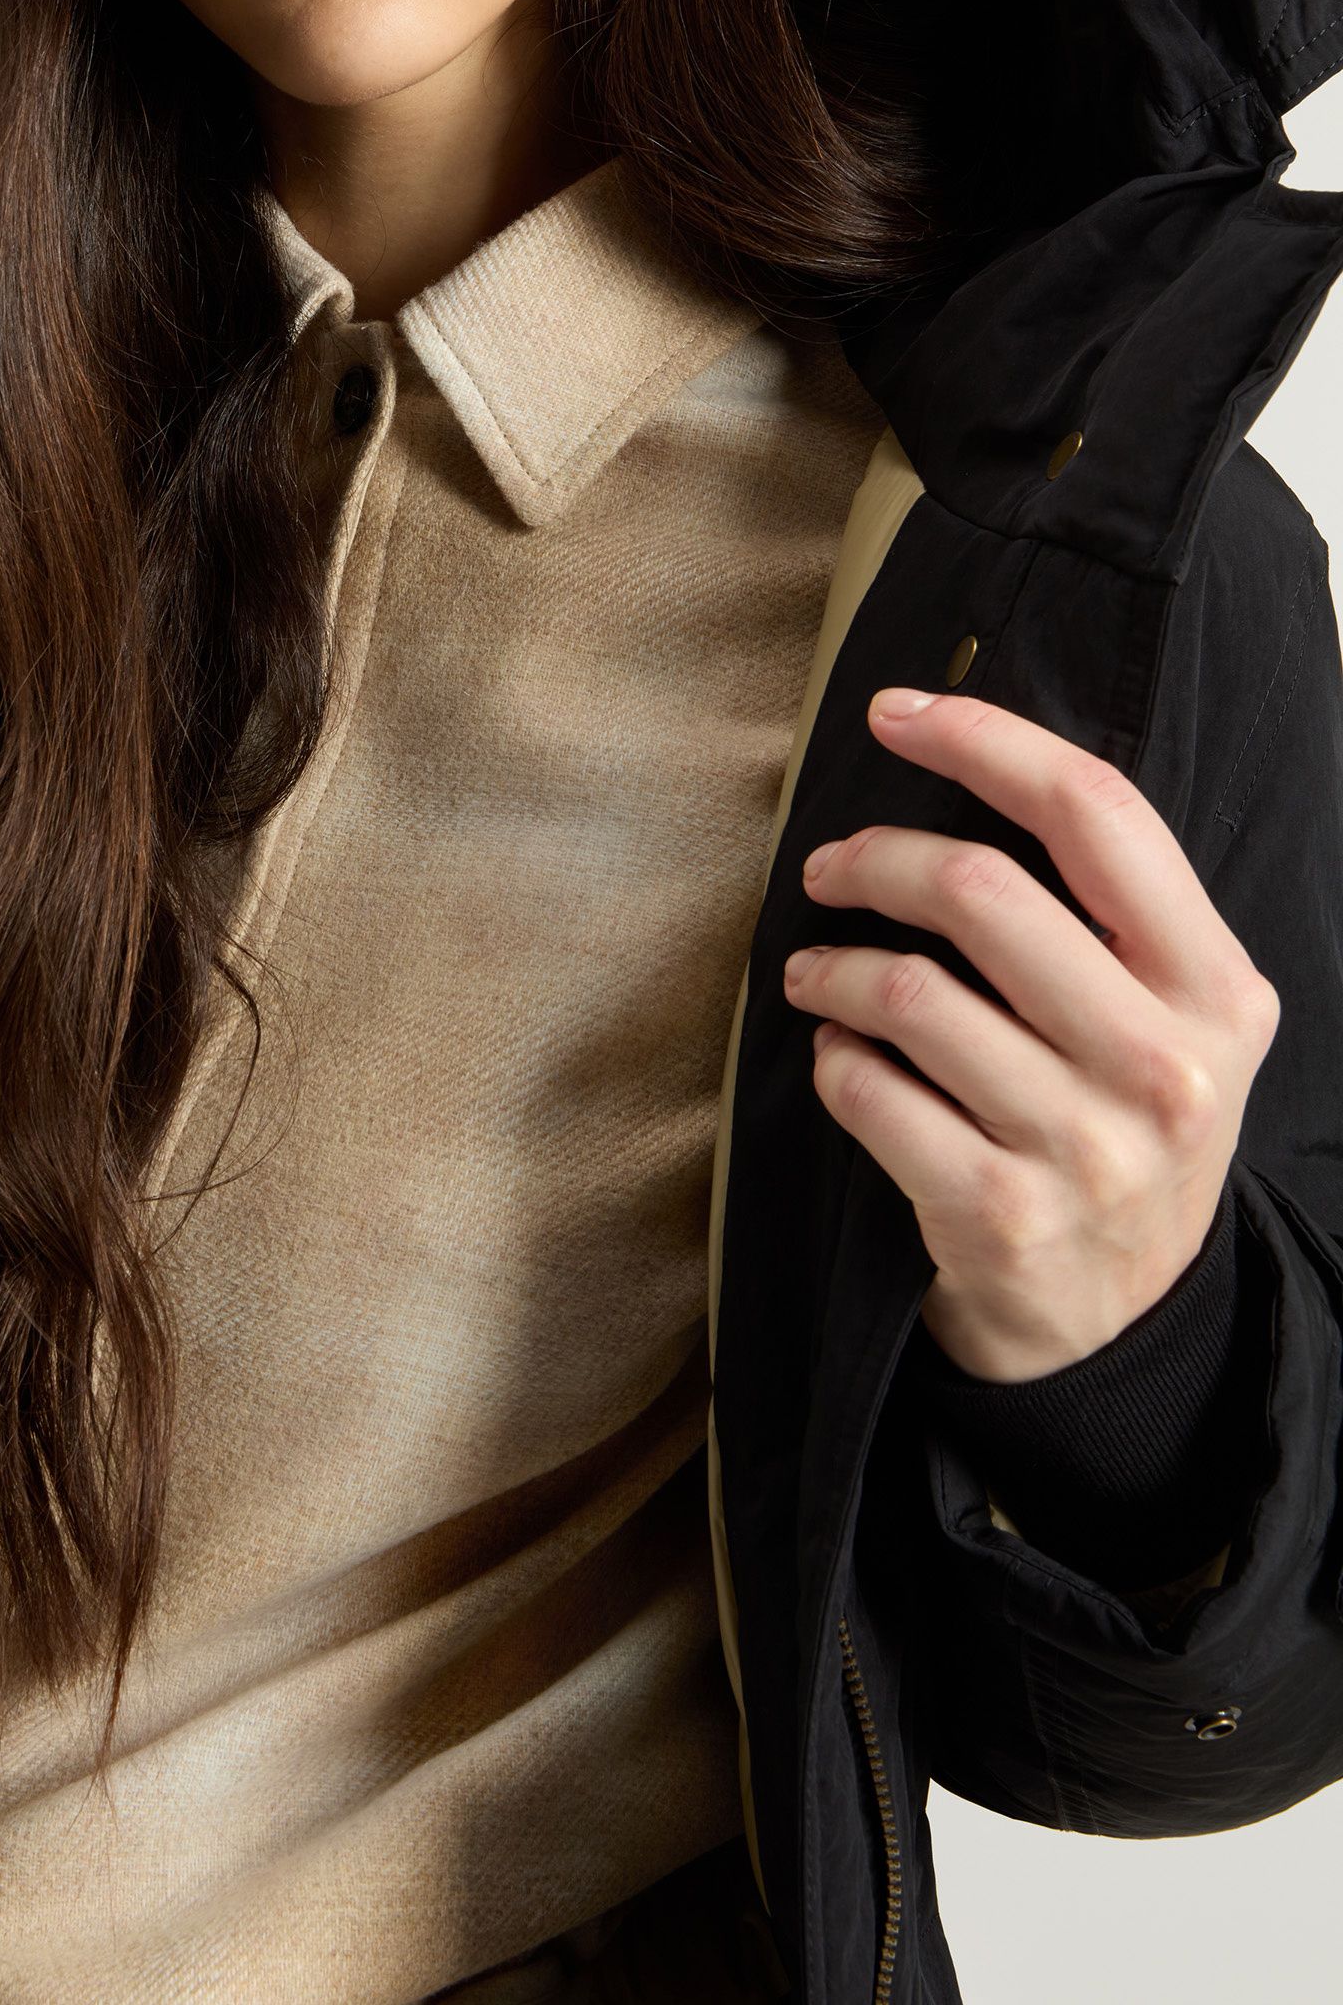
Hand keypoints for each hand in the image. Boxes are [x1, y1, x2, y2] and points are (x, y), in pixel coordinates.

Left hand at [783, 686, 1279, 1382]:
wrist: (1124, 1323)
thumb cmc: (1124, 1127)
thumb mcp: (1171, 1021)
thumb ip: (1107, 913)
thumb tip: (965, 763)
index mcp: (1216, 988)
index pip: (1098, 811)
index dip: (983, 740)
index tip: (896, 712)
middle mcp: (1164, 1065)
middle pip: (984, 890)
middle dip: (876, 858)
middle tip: (830, 868)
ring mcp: (1084, 1148)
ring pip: (910, 992)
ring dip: (834, 966)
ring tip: (819, 971)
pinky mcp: (998, 1213)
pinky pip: (869, 1092)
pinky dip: (831, 1060)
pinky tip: (840, 1058)